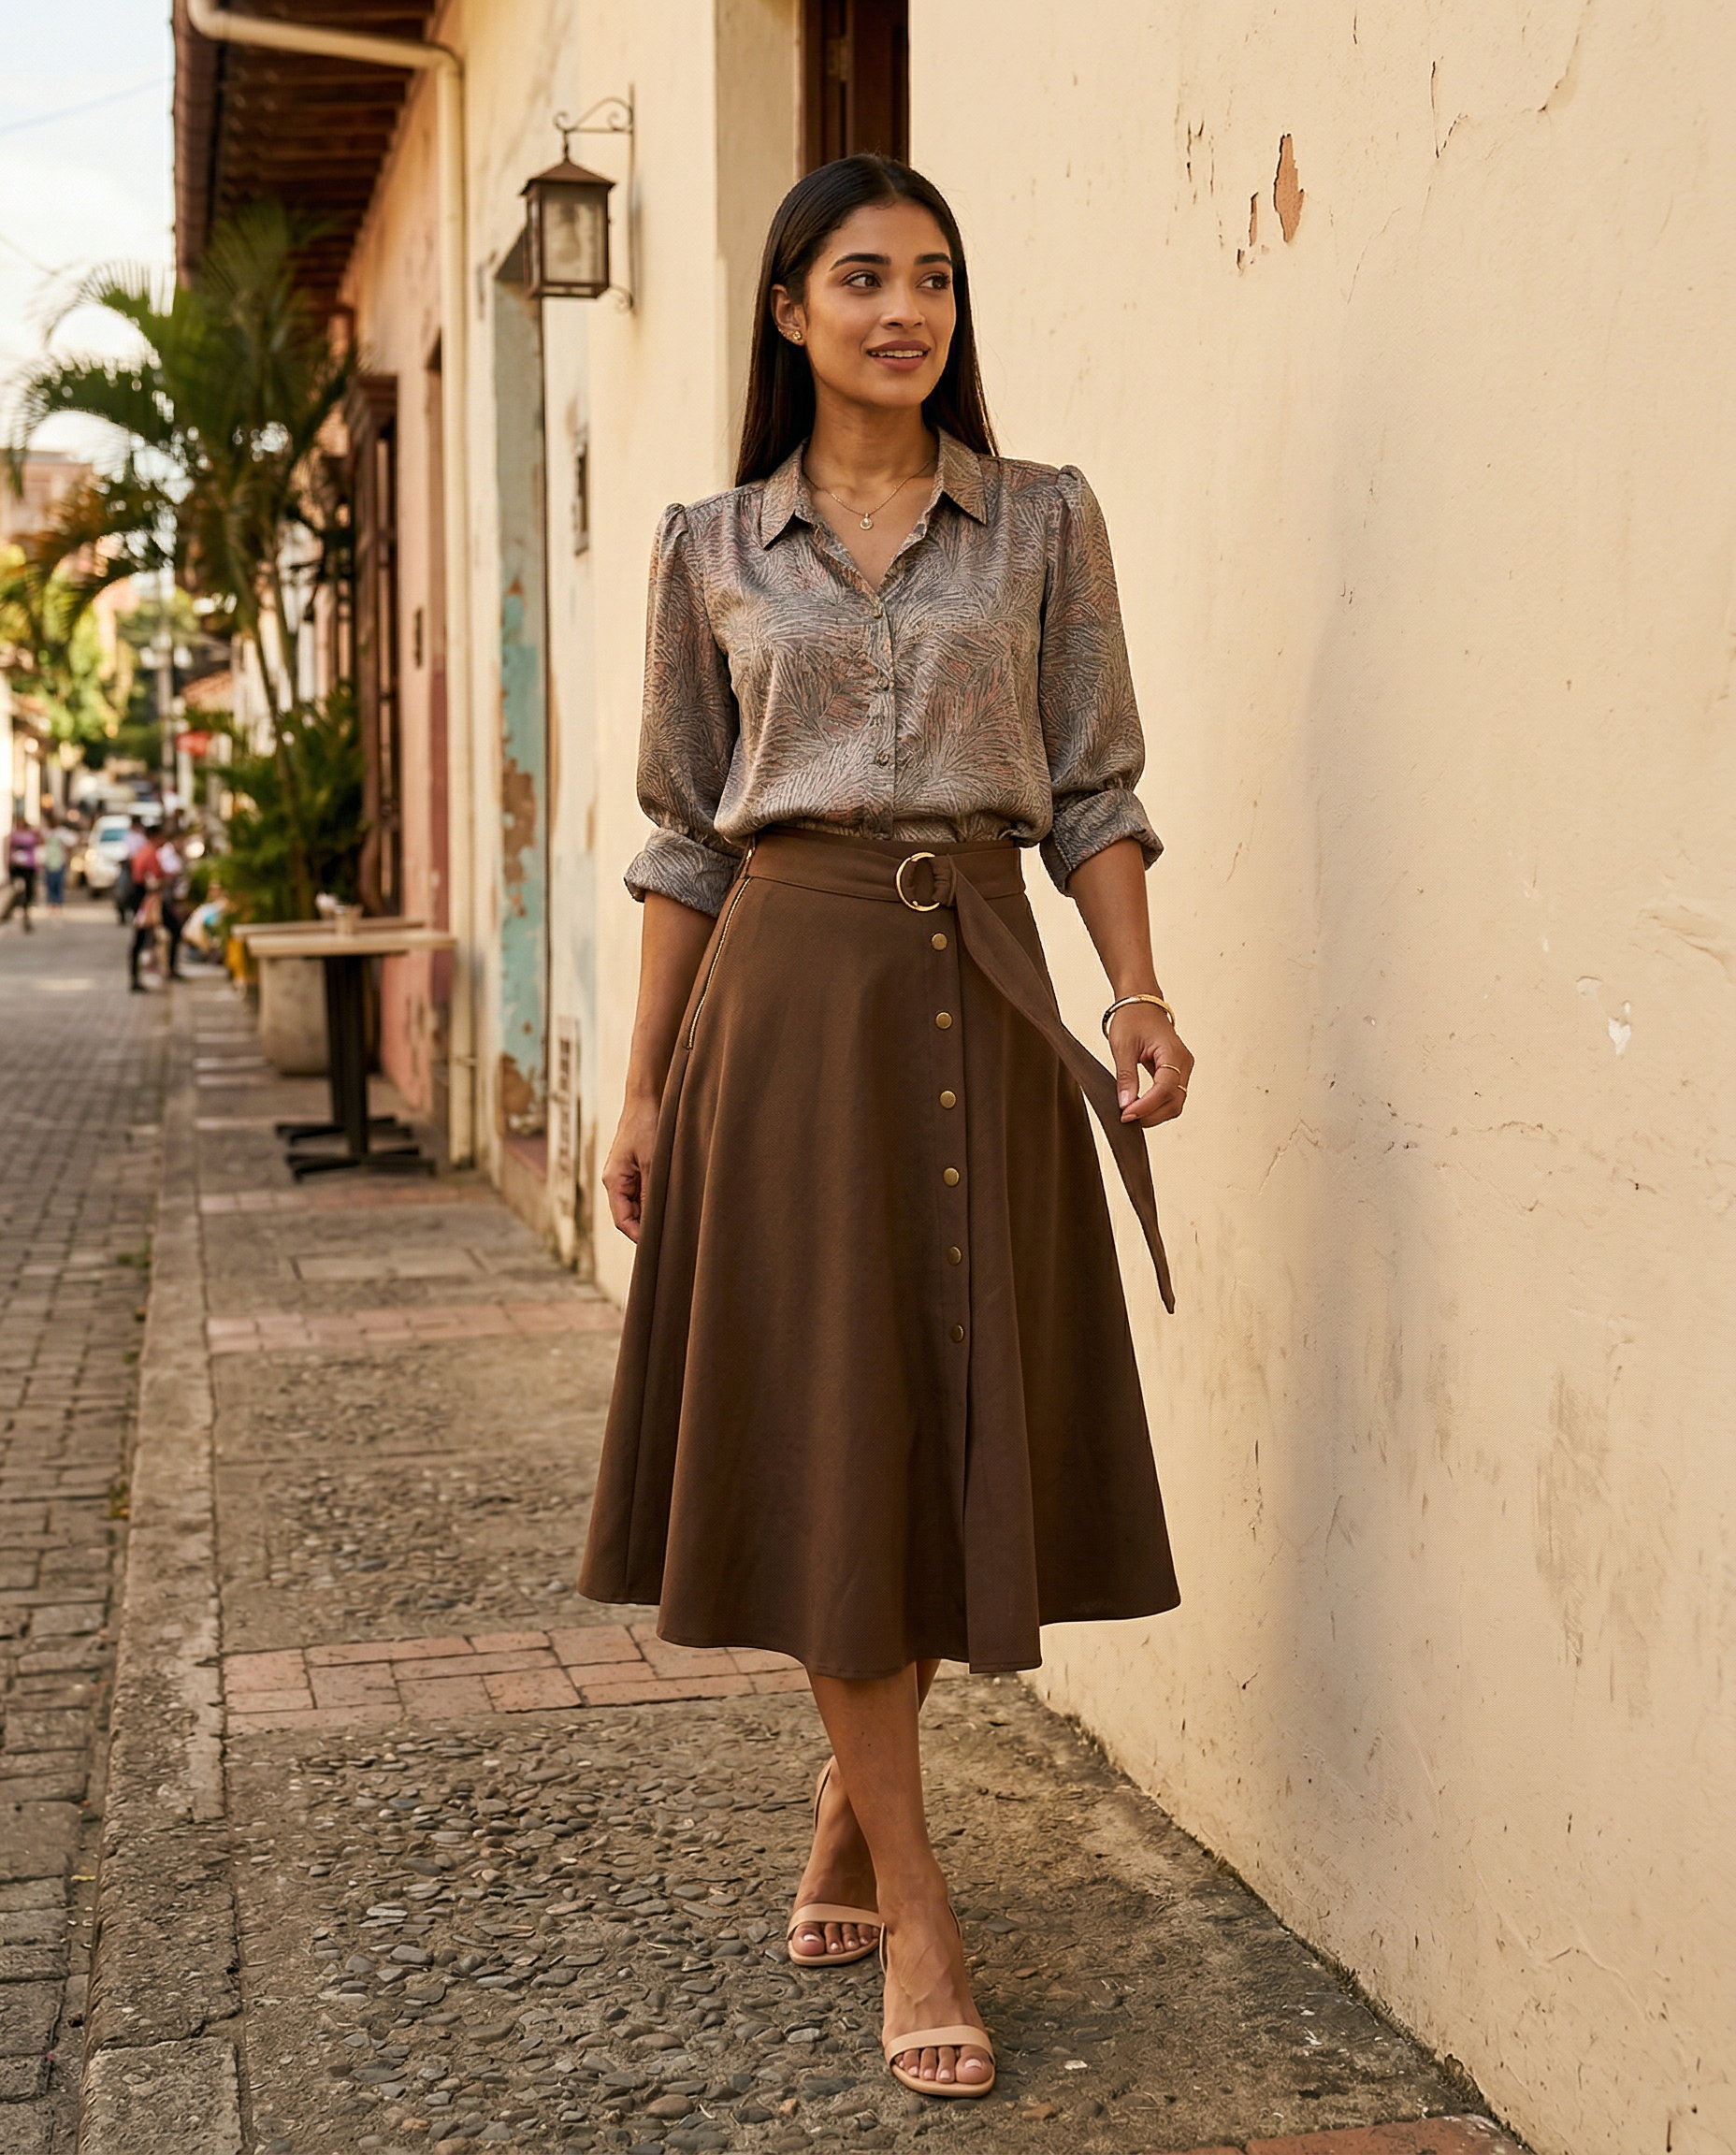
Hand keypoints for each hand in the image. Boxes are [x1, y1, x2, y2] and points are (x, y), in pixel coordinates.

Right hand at [601, 1094, 660, 1241]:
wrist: (646, 1097)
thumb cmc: (647, 1126)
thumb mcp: (653, 1162)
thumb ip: (652, 1193)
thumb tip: (655, 1222)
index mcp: (614, 1180)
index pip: (622, 1220)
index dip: (638, 1236)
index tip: (657, 1246)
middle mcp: (616, 1180)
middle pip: (629, 1214)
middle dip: (647, 1226)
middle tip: (671, 1236)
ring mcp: (626, 1174)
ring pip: (638, 1204)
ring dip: (653, 1211)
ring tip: (675, 1219)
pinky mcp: (636, 1167)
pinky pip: (644, 1191)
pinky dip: (656, 1198)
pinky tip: (672, 1200)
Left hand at [1107, 1006, 1192, 1127]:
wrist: (1142, 1004)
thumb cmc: (1133, 1019)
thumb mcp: (1123, 1047)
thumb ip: (1126, 1077)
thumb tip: (1125, 1104)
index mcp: (1172, 1052)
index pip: (1165, 1089)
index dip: (1146, 1106)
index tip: (1126, 1114)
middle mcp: (1184, 1062)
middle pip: (1174, 1101)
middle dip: (1151, 1115)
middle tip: (1126, 1119)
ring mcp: (1183, 1068)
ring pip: (1175, 1102)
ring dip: (1154, 1113)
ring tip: (1131, 1114)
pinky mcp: (1178, 1072)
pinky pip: (1171, 1095)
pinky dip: (1157, 1105)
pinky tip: (1139, 1107)